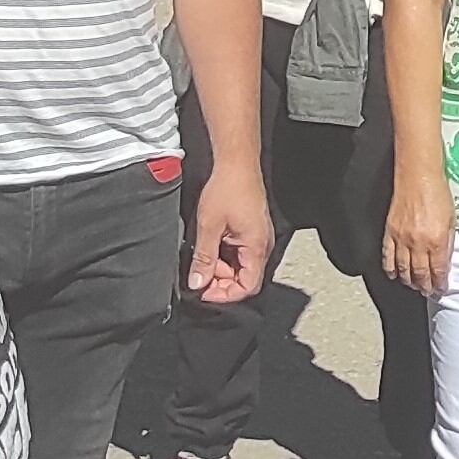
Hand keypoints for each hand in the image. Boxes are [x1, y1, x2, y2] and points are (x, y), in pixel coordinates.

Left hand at [185, 169, 270, 304]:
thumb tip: (197, 283)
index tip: (203, 291)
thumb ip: (204, 258)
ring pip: (240, 267)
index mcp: (256, 247)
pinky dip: (224, 257)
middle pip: (244, 279)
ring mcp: (257, 239)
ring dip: (220, 268)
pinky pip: (239, 254)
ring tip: (202, 257)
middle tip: (198, 273)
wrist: (237, 163)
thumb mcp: (208, 226)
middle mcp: (262, 246)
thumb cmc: (227, 189)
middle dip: (220, 281)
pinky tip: (210, 247)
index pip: (247, 286)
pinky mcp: (251, 232)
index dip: (225, 295)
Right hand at [382, 171, 456, 299]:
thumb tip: (445, 260)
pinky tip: (394, 274)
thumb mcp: (451, 220)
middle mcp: (418, 243)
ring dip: (409, 281)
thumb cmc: (438, 194)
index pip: (438, 270)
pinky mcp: (389, 232)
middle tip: (427, 292)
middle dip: (424, 286)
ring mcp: (402, 239)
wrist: (418, 178)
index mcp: (436, 241)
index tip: (441, 288)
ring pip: (403, 269)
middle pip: (420, 274)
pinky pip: (388, 256)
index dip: (439, 283)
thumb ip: (448, 242)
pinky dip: (390, 268)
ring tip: (414, 286)